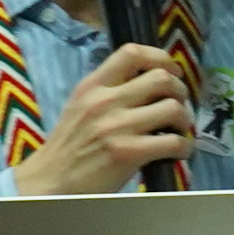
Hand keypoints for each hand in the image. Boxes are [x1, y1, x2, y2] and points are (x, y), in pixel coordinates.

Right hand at [14, 40, 205, 196]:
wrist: (48, 182)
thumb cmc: (70, 146)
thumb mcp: (81, 106)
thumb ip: (109, 91)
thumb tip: (150, 81)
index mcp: (91, 86)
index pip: (131, 52)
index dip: (160, 58)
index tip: (171, 72)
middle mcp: (104, 101)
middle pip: (162, 79)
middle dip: (180, 91)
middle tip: (177, 106)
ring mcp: (116, 127)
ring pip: (173, 108)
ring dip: (184, 120)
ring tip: (177, 130)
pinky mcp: (127, 152)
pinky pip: (174, 142)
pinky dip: (184, 147)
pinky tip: (177, 152)